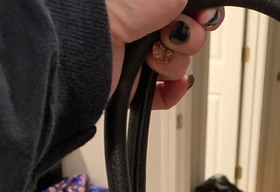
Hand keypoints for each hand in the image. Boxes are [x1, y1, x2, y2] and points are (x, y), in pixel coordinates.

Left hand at [105, 0, 224, 107]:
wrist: (76, 50)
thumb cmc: (101, 12)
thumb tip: (199, 6)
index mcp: (140, 3)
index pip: (184, 8)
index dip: (198, 13)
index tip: (203, 15)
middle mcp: (138, 24)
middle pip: (185, 35)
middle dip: (187, 38)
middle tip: (172, 35)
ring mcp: (134, 54)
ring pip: (176, 64)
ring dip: (173, 63)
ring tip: (154, 58)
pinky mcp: (130, 84)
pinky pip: (163, 94)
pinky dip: (172, 91)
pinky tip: (173, 84)